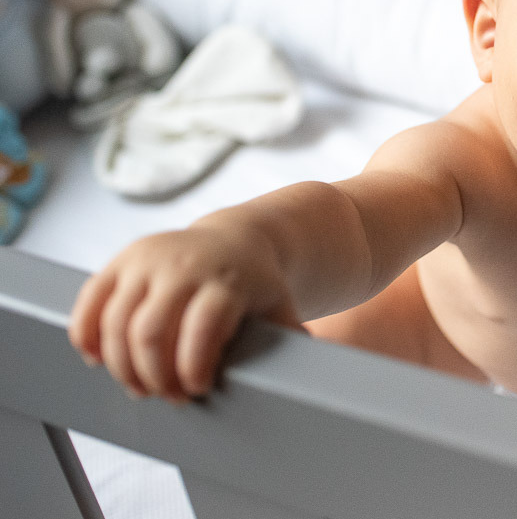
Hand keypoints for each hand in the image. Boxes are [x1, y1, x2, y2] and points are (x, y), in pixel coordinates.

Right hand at [68, 226, 302, 402]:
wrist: (239, 239)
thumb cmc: (257, 286)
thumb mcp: (278, 306)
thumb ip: (288, 337)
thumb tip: (311, 371)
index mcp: (226, 281)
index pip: (201, 328)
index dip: (192, 367)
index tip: (195, 390)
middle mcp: (185, 266)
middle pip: (150, 332)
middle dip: (153, 375)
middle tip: (166, 397)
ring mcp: (149, 259)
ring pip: (116, 321)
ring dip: (121, 365)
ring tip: (140, 386)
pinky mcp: (123, 259)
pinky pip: (91, 301)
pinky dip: (87, 335)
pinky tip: (98, 360)